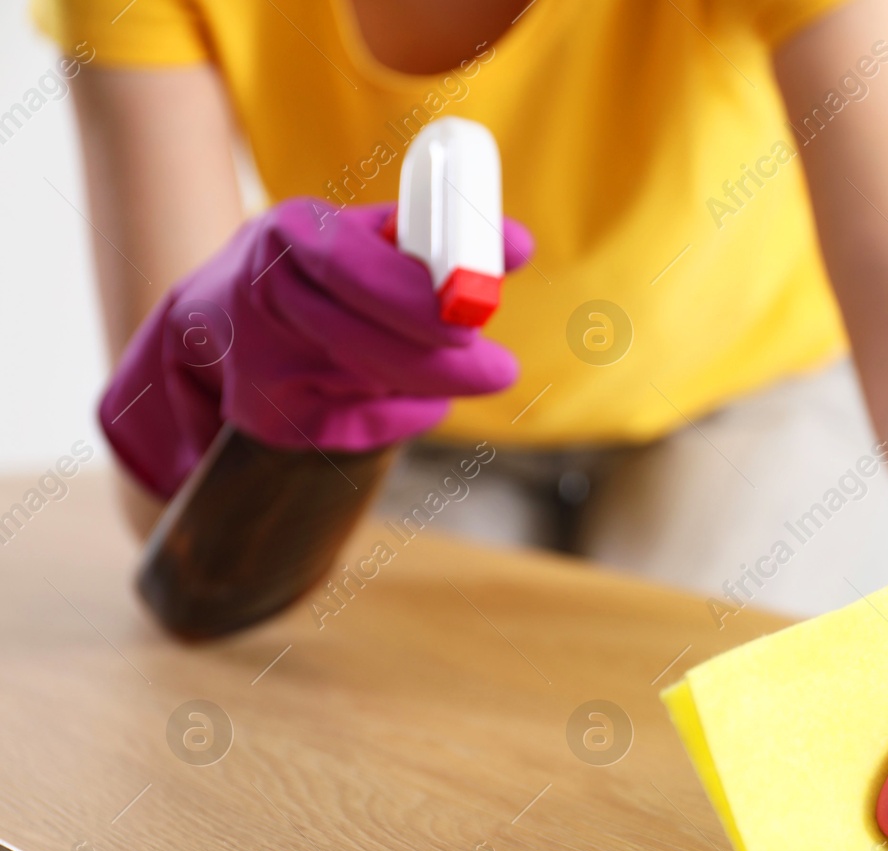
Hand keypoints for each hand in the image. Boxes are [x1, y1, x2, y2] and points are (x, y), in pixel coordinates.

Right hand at [98, 198, 532, 498]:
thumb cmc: (319, 270)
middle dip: (439, 361)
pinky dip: (401, 415)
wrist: (212, 323)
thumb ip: (445, 240)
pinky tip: (412, 397)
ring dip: (429, 384)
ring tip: (478, 375)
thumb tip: (520, 246)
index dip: (414, 294)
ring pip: (360, 385)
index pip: (352, 263)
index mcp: (294, 233)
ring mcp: (258, 361)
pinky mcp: (267, 417)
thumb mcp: (368, 237)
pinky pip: (356, 426)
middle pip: (355, 337)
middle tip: (502, 371)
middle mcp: (263, 294)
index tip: (475, 314)